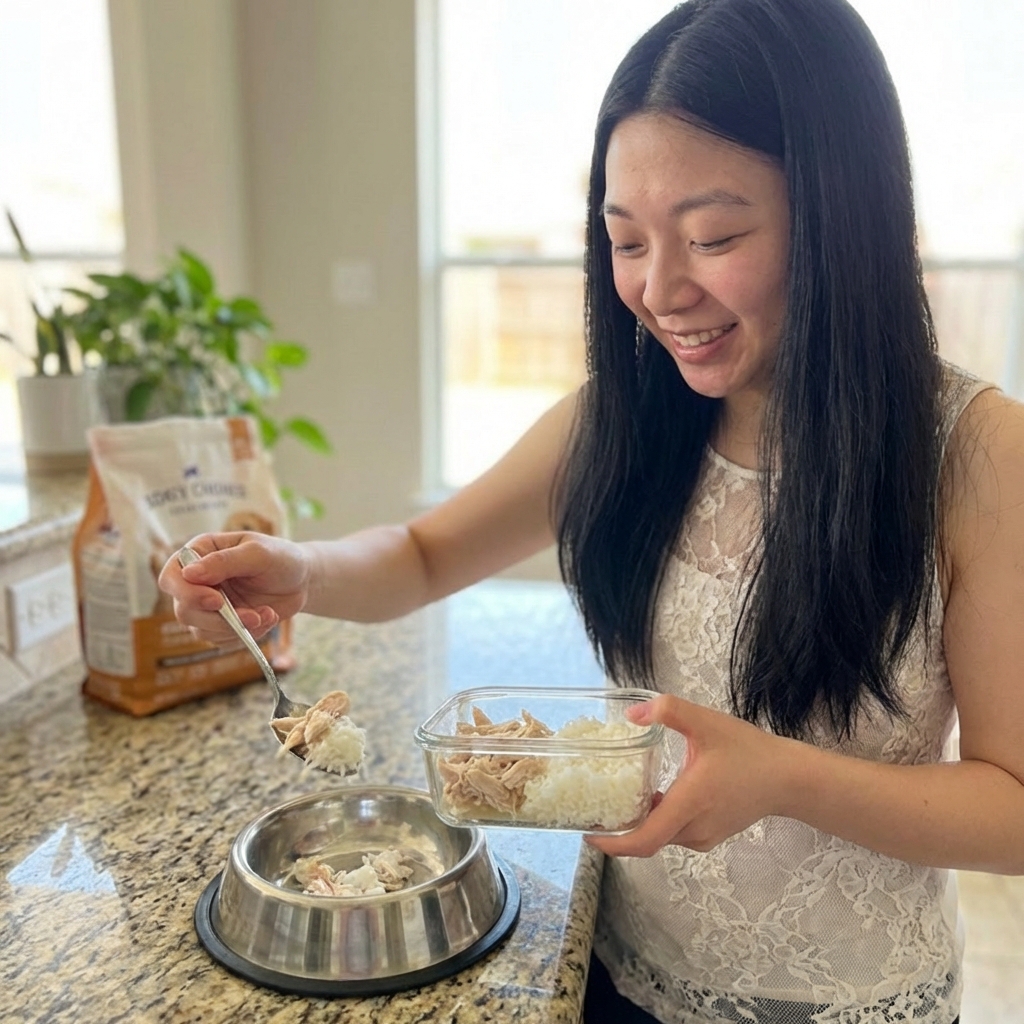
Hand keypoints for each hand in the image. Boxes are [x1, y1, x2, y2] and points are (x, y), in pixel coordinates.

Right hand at [157, 532, 312, 642]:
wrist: (302, 580)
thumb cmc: (281, 558)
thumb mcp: (258, 553)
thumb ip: (225, 562)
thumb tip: (189, 574)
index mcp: (200, 553)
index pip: (171, 577)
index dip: (187, 593)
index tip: (216, 601)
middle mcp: (198, 581)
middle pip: (184, 610)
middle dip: (218, 619)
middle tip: (251, 616)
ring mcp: (208, 605)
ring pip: (201, 630)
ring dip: (236, 628)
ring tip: (266, 615)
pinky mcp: (221, 624)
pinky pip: (221, 640)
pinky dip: (246, 635)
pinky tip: (267, 619)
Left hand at [587, 694, 800, 857]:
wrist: (788, 778)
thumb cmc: (748, 751)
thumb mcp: (706, 722)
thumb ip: (669, 711)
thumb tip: (632, 715)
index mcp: (688, 805)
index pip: (643, 840)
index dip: (612, 842)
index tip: (587, 831)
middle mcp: (693, 829)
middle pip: (646, 839)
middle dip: (617, 828)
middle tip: (592, 805)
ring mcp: (703, 837)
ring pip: (660, 836)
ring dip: (638, 822)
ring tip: (616, 796)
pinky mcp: (709, 835)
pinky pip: (674, 833)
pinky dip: (656, 820)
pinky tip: (650, 796)